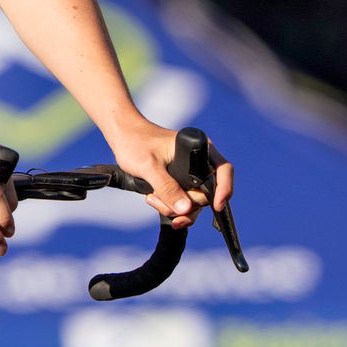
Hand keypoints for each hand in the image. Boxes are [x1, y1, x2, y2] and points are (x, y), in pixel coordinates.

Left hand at [107, 121, 232, 229]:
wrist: (122, 137)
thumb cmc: (135, 143)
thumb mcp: (150, 167)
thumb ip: (167, 187)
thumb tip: (185, 209)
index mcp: (199, 150)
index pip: (223, 171)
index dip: (225, 189)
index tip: (217, 206)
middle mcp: (198, 162)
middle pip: (206, 194)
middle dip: (185, 204)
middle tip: (160, 201)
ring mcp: (188, 174)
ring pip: (192, 201)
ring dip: (173, 207)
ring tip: (152, 197)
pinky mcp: (178, 182)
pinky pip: (181, 201)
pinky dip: (168, 205)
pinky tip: (153, 198)